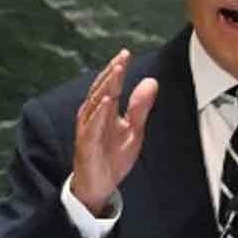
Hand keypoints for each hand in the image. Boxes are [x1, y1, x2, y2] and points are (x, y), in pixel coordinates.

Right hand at [73, 49, 158, 214]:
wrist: (99, 184)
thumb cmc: (113, 156)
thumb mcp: (133, 130)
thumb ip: (140, 107)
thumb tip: (151, 81)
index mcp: (104, 110)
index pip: (111, 84)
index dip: (118, 69)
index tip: (126, 53)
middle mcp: (93, 115)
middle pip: (102, 88)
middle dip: (112, 71)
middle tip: (123, 56)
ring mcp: (88, 128)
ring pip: (96, 102)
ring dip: (106, 85)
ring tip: (117, 71)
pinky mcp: (86, 143)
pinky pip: (92, 125)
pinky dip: (99, 112)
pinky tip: (106, 100)